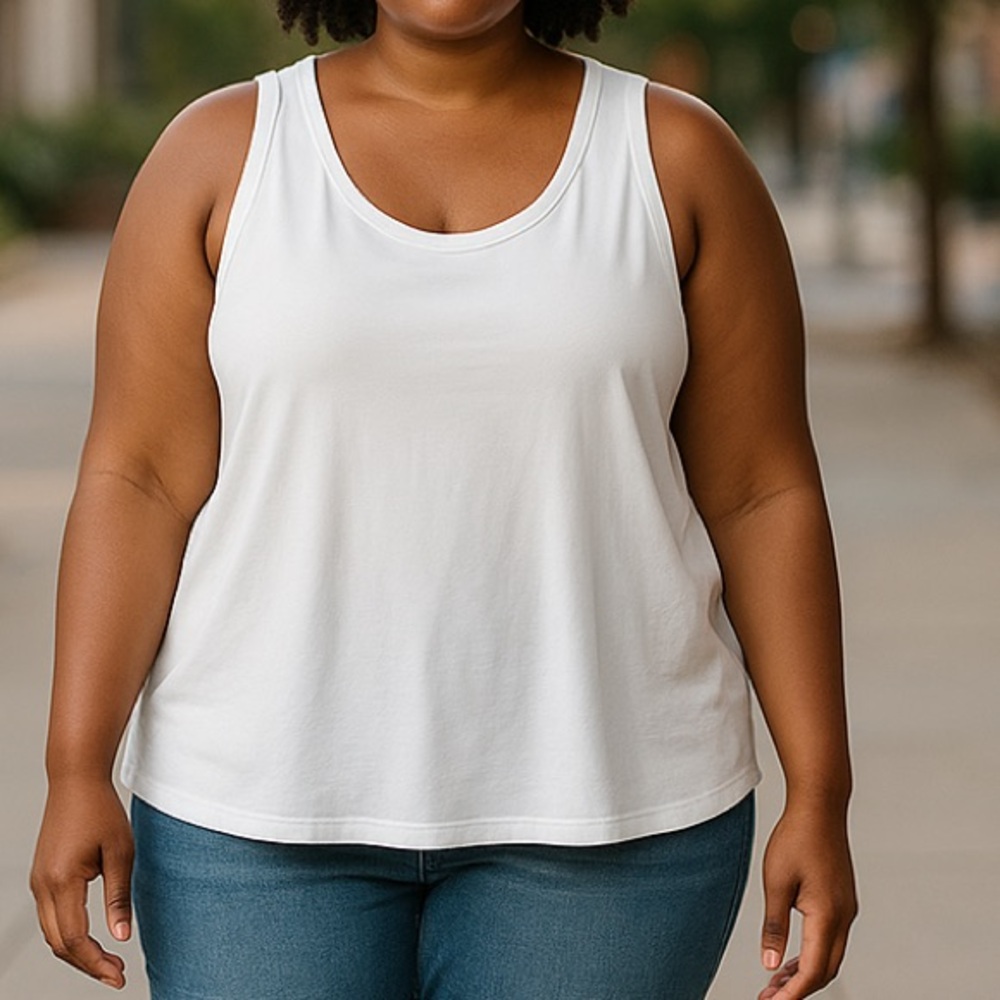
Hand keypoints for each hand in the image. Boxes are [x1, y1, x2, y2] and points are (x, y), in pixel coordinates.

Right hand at [30, 777, 133, 988]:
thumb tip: (121, 936)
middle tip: (116, 974)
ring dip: (77, 952)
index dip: (96, 963)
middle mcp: (42, 886)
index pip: (75, 939)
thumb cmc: (100, 809)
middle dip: (87, 965)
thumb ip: (118, 896)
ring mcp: (38, 882)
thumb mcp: (120, 852)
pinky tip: (90, 939)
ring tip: (107, 961)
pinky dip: (68, 935)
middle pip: (59, 944)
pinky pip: (50, 917)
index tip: (119, 975)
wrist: (76, 780)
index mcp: (62, 881)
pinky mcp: (41, 877)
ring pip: (52, 933)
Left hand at [757, 800, 857, 998]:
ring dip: (805, 973)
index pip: (814, 971)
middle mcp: (843, 917)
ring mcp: (845, 909)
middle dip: (799, 989)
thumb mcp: (776, 882)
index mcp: (827, 915)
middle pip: (826, 970)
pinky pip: (830, 939)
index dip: (793, 994)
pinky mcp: (841, 900)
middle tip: (770, 998)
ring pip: (829, 955)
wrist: (820, 808)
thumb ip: (774, 927)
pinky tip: (791, 958)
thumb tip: (770, 965)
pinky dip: (812, 954)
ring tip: (775, 984)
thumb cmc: (796, 838)